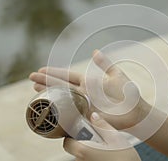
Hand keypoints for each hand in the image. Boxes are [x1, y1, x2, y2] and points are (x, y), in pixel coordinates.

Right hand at [29, 50, 149, 129]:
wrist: (135, 112)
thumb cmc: (129, 94)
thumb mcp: (116, 75)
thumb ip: (105, 64)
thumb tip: (95, 51)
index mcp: (90, 82)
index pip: (68, 76)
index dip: (55, 73)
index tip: (41, 70)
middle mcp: (85, 93)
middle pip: (61, 86)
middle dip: (46, 82)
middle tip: (31, 79)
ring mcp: (85, 104)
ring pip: (63, 99)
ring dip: (50, 94)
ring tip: (35, 91)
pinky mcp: (87, 116)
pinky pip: (71, 114)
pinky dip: (60, 112)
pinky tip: (50, 110)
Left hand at [63, 112, 140, 160]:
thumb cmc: (124, 159)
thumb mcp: (115, 137)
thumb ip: (101, 125)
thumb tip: (93, 116)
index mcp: (83, 150)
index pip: (67, 142)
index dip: (73, 135)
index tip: (82, 130)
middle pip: (76, 149)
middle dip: (85, 142)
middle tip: (100, 138)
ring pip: (84, 156)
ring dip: (92, 150)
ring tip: (106, 148)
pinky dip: (95, 157)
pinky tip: (107, 156)